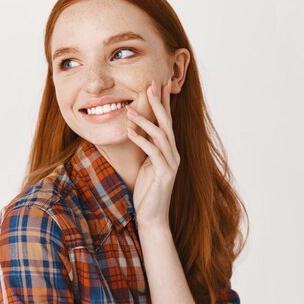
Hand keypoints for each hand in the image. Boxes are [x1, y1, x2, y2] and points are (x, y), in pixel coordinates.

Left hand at [125, 78, 180, 230]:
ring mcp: (170, 163)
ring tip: (130, 109)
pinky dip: (141, 140)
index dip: (164, 103)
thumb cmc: (147, 192)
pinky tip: (129, 132)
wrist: (152, 217)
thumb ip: (146, 149)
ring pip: (160, 135)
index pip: (167, 122)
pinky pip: (152, 152)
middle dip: (158, 104)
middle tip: (150, 86)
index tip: (159, 85)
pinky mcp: (164, 174)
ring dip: (144, 120)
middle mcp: (173, 154)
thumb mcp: (146, 166)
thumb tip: (137, 130)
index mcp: (169, 151)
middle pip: (167, 123)